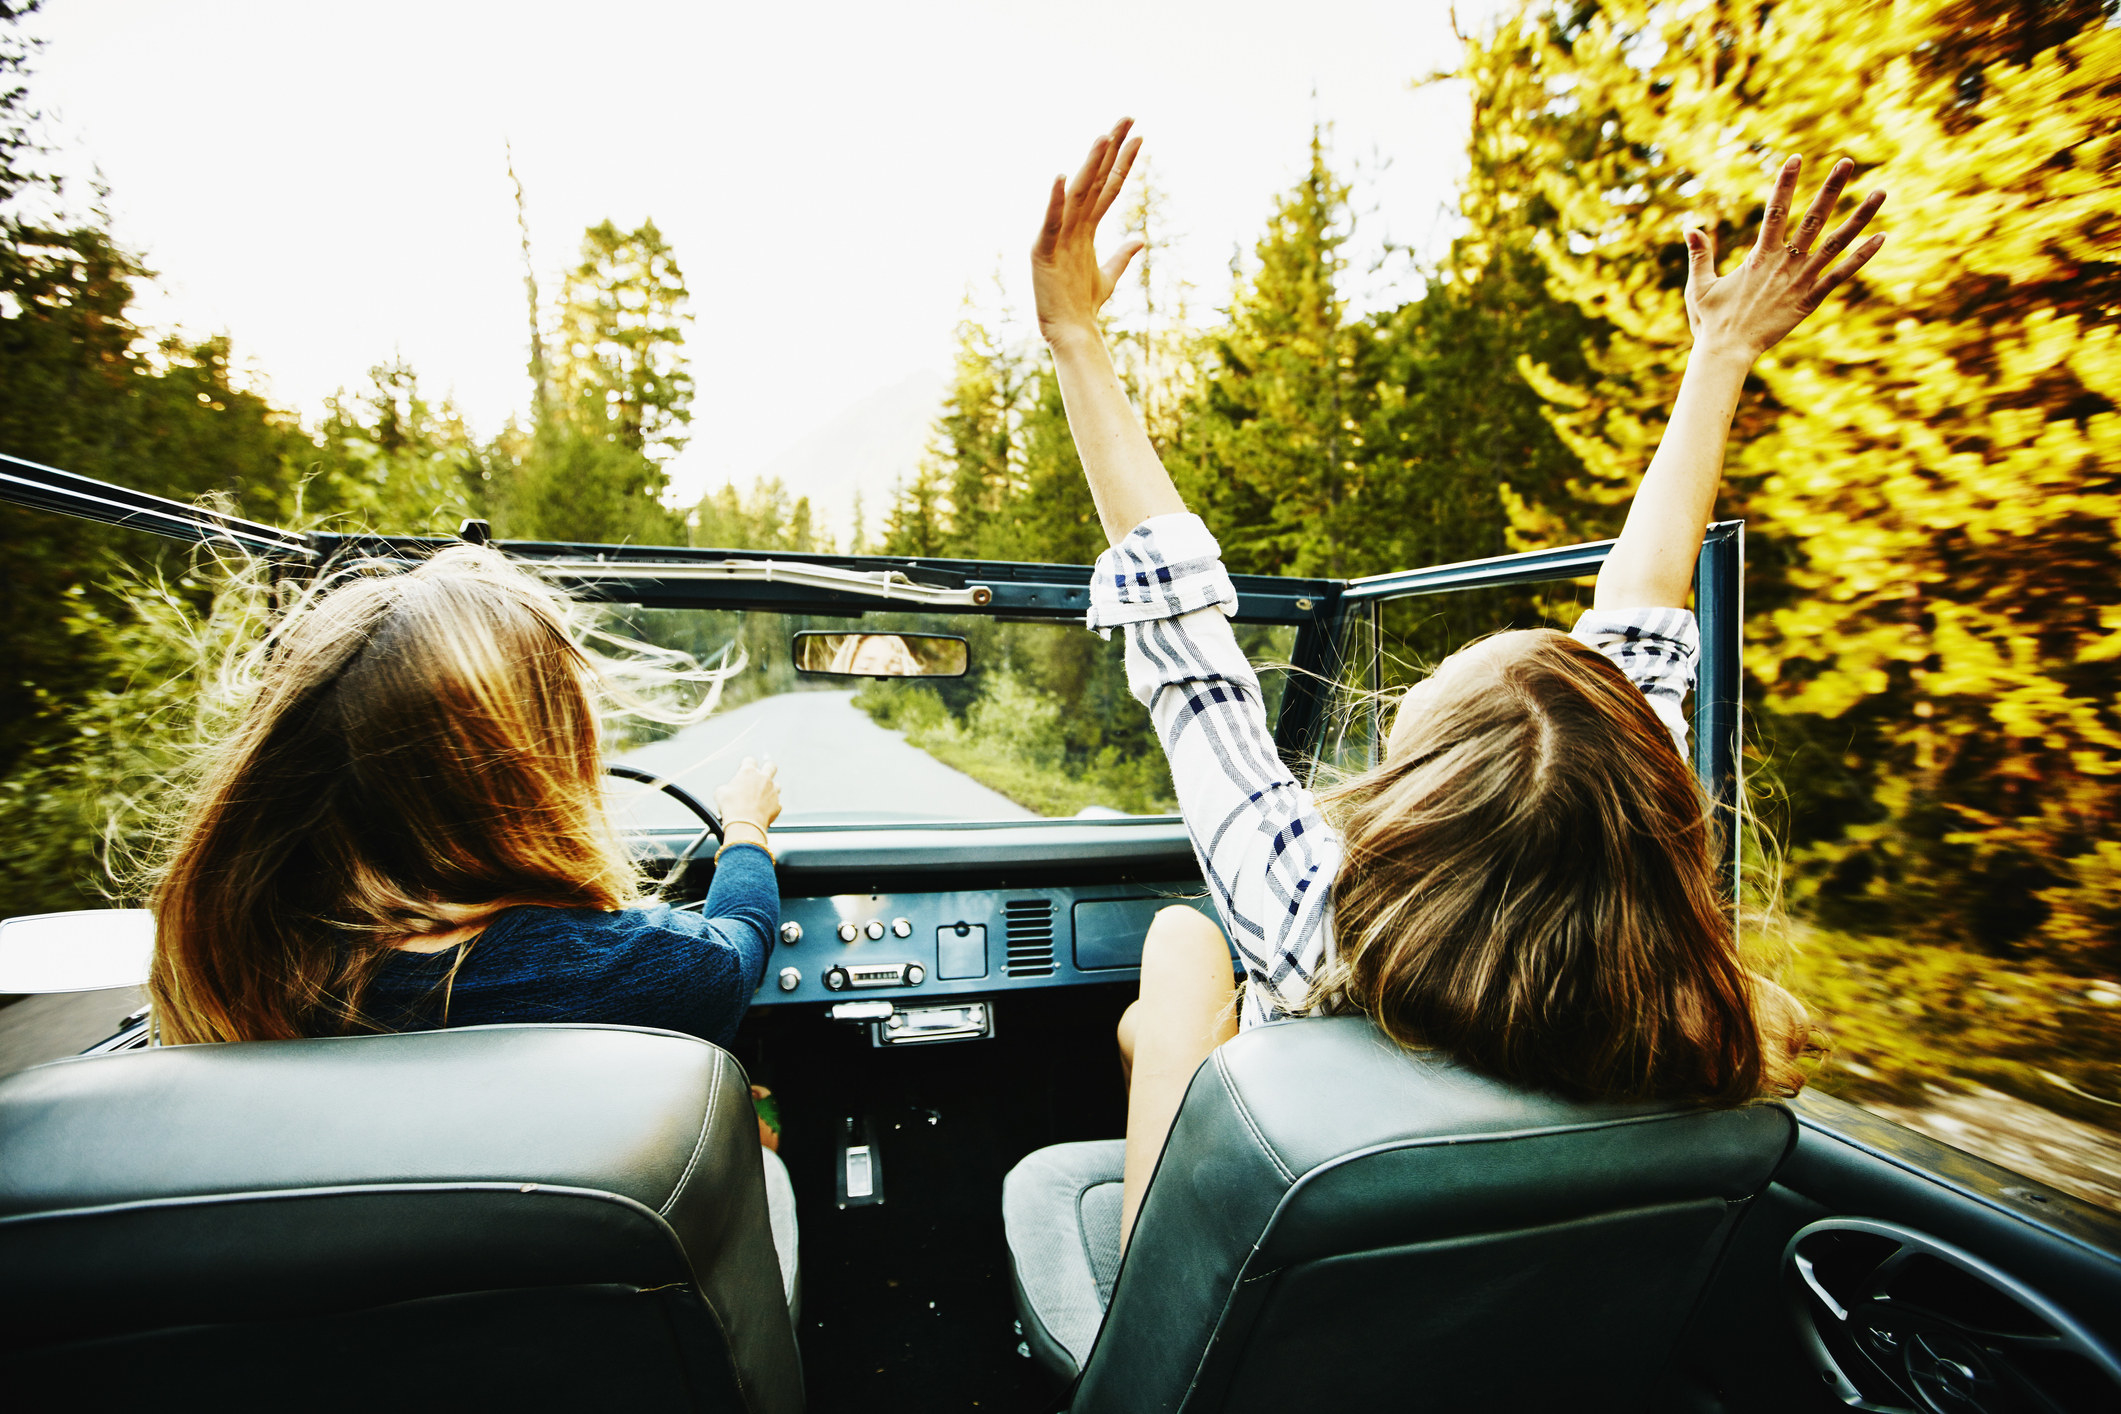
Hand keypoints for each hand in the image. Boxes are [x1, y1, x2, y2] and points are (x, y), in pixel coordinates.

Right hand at [714, 756, 779, 838]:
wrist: (744, 823)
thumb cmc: (731, 807)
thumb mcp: (720, 793)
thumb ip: (727, 788)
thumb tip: (726, 791)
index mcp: (748, 773)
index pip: (750, 760)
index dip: (746, 764)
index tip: (744, 770)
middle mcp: (763, 779)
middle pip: (771, 766)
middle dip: (767, 768)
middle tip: (761, 776)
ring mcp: (772, 792)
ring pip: (777, 785)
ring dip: (770, 790)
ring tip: (760, 798)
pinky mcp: (777, 805)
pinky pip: (776, 803)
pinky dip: (771, 806)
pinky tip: (763, 812)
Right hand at [1031, 118, 1143, 346]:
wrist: (1071, 332)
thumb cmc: (1083, 305)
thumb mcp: (1109, 277)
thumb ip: (1122, 256)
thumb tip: (1140, 239)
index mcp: (1086, 228)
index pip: (1110, 186)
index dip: (1124, 161)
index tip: (1139, 136)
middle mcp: (1072, 226)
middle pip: (1096, 180)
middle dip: (1111, 149)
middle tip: (1127, 117)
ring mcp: (1057, 236)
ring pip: (1077, 195)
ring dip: (1090, 165)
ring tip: (1103, 137)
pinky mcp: (1043, 252)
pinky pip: (1051, 223)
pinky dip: (1056, 201)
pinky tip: (1063, 177)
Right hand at [1684, 155, 1885, 361]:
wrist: (1726, 352)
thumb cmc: (1711, 321)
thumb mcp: (1700, 285)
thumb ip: (1700, 255)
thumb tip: (1690, 227)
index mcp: (1758, 256)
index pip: (1775, 210)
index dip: (1785, 183)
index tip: (1795, 158)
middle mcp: (1783, 263)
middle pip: (1813, 218)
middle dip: (1831, 188)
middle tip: (1847, 162)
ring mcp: (1800, 280)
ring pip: (1836, 243)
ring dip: (1859, 217)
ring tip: (1880, 193)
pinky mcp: (1810, 299)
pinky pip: (1840, 275)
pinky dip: (1861, 257)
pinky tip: (1881, 238)